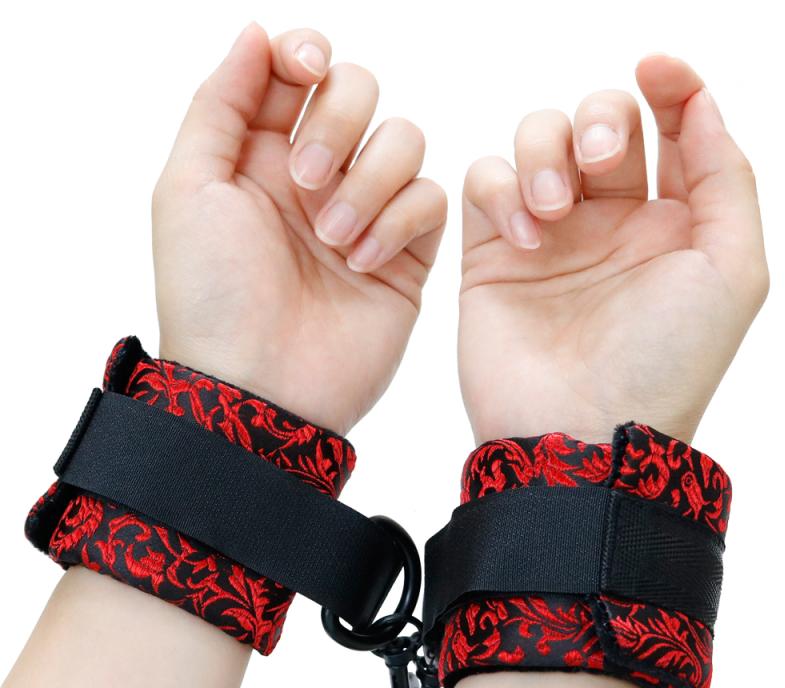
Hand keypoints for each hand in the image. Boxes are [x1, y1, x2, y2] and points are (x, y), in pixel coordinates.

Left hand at [153, 23, 445, 433]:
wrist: (261, 389)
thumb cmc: (213, 297)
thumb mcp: (188, 190)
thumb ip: (218, 103)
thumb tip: (256, 33)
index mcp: (258, 157)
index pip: (297, 72)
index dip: (307, 54)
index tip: (302, 72)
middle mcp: (315, 179)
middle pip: (358, 90)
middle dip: (338, 119)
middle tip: (306, 180)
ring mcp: (364, 215)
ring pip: (403, 139)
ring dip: (369, 180)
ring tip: (333, 240)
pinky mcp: (406, 255)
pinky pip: (431, 197)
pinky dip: (401, 219)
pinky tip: (363, 262)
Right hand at [459, 55, 767, 443]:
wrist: (576, 431)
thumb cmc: (662, 364)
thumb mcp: (732, 272)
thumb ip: (727, 179)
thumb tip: (700, 105)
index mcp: (670, 224)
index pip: (670, 129)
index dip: (669, 85)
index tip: (657, 69)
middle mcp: (608, 223)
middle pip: (597, 122)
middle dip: (599, 121)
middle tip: (599, 161)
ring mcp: (547, 237)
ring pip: (535, 140)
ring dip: (544, 154)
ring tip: (550, 214)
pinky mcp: (490, 255)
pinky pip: (483, 181)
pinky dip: (500, 190)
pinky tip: (521, 238)